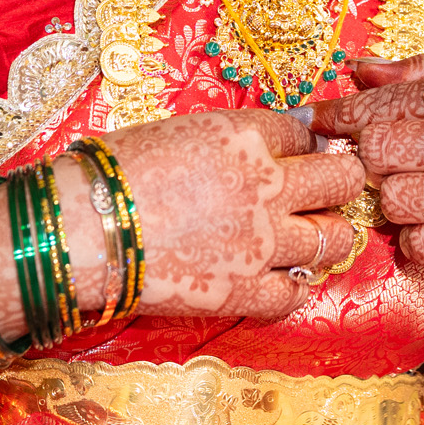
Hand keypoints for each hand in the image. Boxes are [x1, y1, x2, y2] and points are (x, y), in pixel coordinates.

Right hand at [102, 110, 364, 320]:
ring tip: (308, 236)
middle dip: (339, 181)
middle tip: (323, 191)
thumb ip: (233, 137)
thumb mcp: (181, 130)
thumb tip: (272, 138)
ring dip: (326, 235)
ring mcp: (261, 242)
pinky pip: (298, 294)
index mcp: (246, 136)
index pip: (307, 134)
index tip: (300, 155)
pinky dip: (295, 287)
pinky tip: (280, 278)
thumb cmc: (114, 172)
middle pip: (343, 178)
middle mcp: (266, 185)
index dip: (305, 145)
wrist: (80, 229)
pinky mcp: (244, 291)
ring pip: (334, 237)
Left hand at [309, 56, 423, 280]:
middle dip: (369, 158)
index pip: (399, 98)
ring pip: (396, 198)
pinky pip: (419, 243)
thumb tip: (358, 70)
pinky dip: (416, 240)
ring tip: (415, 197)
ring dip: (393, 202)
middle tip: (377, 164)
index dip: (349, 110)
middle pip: (385, 148)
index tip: (322, 118)